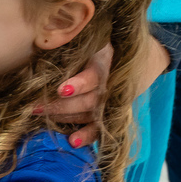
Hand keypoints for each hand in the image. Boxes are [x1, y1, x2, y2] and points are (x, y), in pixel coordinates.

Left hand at [49, 38, 168, 147]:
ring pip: (88, 114)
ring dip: (63, 117)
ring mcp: (112, 101)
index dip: (79, 84)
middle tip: (34, 106)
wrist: (146, 57)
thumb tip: (41, 42)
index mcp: (106, 63)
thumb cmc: (106, 45)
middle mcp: (110, 85)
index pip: (94, 77)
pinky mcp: (111, 113)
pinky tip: (72, 142)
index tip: (61, 89)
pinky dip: (86, 136)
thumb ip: (73, 45)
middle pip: (87, 101)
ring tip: (38, 116)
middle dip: (59, 105)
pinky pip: (99, 127)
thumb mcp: (95, 39)